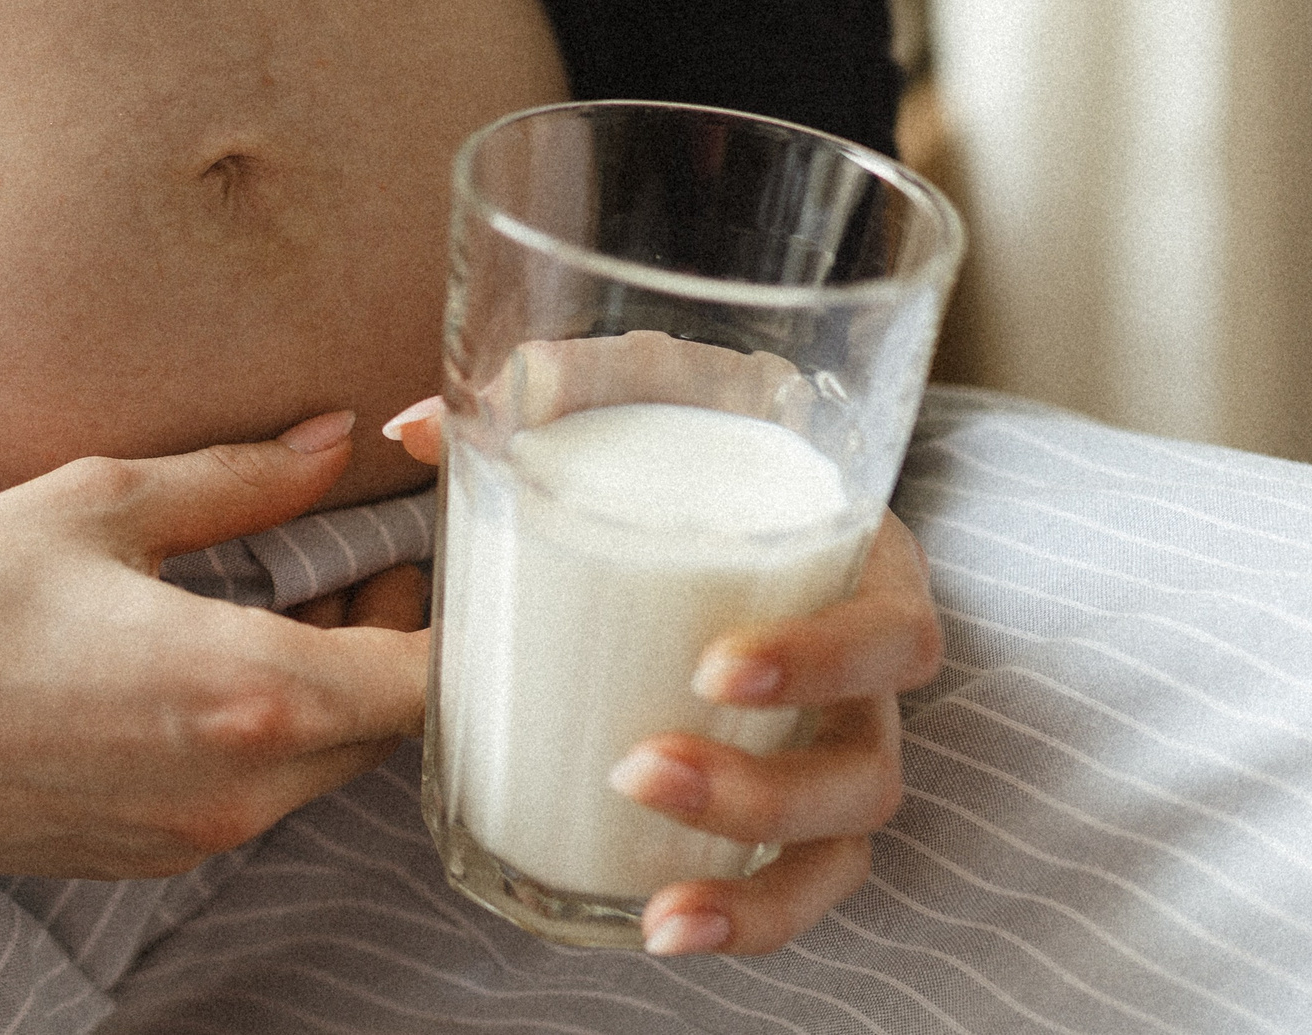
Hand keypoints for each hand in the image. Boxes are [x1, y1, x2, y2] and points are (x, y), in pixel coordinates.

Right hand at [0, 412, 427, 876]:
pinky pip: (253, 798)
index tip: (438, 561)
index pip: (428, 683)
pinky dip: (268, 736)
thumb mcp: (103, 503)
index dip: (457, 620)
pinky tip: (214, 663)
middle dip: (395, 650)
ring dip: (332, 694)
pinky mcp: (144, 856)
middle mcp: (235, 787)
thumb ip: (242, 479)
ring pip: (323, 770)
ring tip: (288, 602)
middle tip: (362, 567)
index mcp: (244, 693)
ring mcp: (190, 835)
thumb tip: (334, 443)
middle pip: (389, 731)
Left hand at [385, 384, 942, 956]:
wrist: (711, 493)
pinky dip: (745, 918)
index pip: (892, 626)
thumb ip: (559, 383)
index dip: (823, 658)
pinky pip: (799, 885)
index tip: (715, 671)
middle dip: (760, 788)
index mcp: (858, 566)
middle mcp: (865, 673)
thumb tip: (419, 429)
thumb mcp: (652, 390)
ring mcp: (836, 746)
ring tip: (655, 897)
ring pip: (839, 844)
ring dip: (754, 872)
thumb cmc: (691, 439)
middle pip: (866, 761)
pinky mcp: (794, 807)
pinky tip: (661, 927)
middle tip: (639, 765)